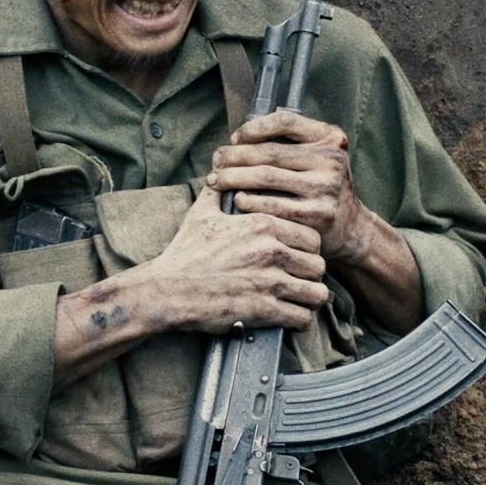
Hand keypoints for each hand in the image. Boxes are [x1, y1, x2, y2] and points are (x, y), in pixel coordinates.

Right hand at [139, 182, 330, 333]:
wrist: (167, 289)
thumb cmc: (185, 252)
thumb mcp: (202, 212)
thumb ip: (219, 188)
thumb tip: (220, 165)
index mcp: (263, 225)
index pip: (312, 237)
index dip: (308, 249)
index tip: (298, 257)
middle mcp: (271, 251)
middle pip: (318, 265)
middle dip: (310, 274)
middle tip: (300, 280)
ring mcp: (269, 282)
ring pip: (317, 292)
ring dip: (310, 298)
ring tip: (301, 299)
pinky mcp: (264, 310)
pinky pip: (302, 317)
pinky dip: (301, 319)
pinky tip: (292, 316)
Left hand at [206, 110, 373, 264]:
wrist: (351, 226)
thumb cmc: (322, 185)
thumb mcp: (319, 156)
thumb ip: (291, 142)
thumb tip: (239, 139)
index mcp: (330, 138)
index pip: (285, 121)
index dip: (254, 128)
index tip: (235, 138)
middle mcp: (331, 160)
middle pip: (270, 152)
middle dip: (235, 155)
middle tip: (216, 161)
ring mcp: (325, 188)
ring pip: (266, 177)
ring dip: (234, 177)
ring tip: (216, 180)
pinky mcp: (317, 215)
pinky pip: (272, 205)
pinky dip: (248, 201)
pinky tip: (235, 200)